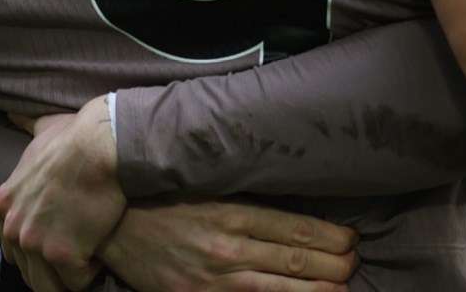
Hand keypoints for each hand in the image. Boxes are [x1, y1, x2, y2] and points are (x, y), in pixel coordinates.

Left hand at [0, 95, 121, 291]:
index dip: (39, 244)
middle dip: (53, 264)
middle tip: (78, 251)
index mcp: (5, 204)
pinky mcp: (63, 254)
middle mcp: (13, 227)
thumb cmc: (77, 136)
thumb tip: (13, 112)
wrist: (101, 144)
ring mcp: (35, 243)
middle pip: (28, 269)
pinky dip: (92, 271)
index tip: (62, 237)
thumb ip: (25, 127)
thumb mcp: (42, 130)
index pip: (12, 244)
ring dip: (71, 274)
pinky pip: (78, 281)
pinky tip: (102, 252)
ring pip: (50, 283)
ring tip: (90, 258)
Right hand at [98, 199, 358, 291]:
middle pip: (296, 260)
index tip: (351, 239)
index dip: (331, 238)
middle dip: (335, 265)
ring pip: (280, 288)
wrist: (111, 223)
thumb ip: (246, 193)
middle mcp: (228, 247)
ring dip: (318, 290)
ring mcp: (213, 278)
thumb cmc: (165, 197)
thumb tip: (291, 199)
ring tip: (342, 289)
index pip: (297, 228)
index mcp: (233, 211)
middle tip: (354, 263)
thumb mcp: (208, 185)